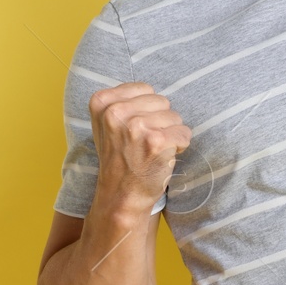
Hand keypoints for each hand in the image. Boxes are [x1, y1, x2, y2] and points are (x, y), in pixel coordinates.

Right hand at [88, 82, 191, 214]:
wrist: (121, 196)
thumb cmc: (120, 158)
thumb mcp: (107, 124)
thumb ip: (122, 102)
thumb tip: (150, 88)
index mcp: (101, 102)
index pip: (145, 88)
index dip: (147, 110)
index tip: (134, 131)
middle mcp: (115, 112)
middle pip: (161, 100)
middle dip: (160, 121)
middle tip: (144, 143)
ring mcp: (135, 126)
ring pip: (174, 116)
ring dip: (170, 134)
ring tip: (152, 151)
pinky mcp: (155, 141)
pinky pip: (184, 132)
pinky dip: (180, 145)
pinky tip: (162, 157)